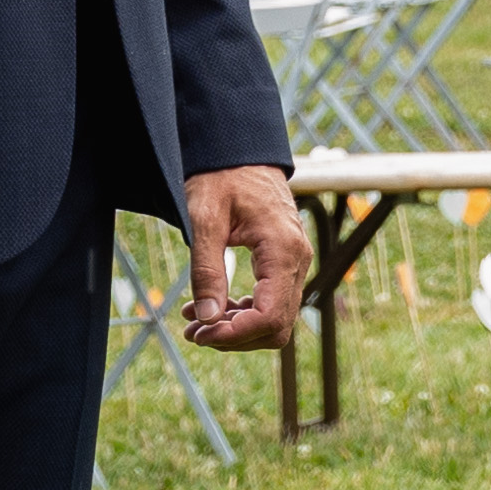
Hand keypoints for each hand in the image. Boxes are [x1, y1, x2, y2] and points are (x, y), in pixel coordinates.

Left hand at [179, 164, 312, 349]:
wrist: (240, 151)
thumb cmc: (222, 177)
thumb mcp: (205, 220)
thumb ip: (207, 270)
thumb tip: (208, 319)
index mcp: (283, 250)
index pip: (270, 316)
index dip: (236, 334)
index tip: (200, 334)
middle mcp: (297, 260)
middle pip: (277, 326)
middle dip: (234, 337)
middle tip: (192, 332)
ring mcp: (295, 263)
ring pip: (275, 319)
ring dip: (236, 329)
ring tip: (194, 323)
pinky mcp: (285, 263)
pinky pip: (272, 302)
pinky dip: (243, 313)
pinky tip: (211, 308)